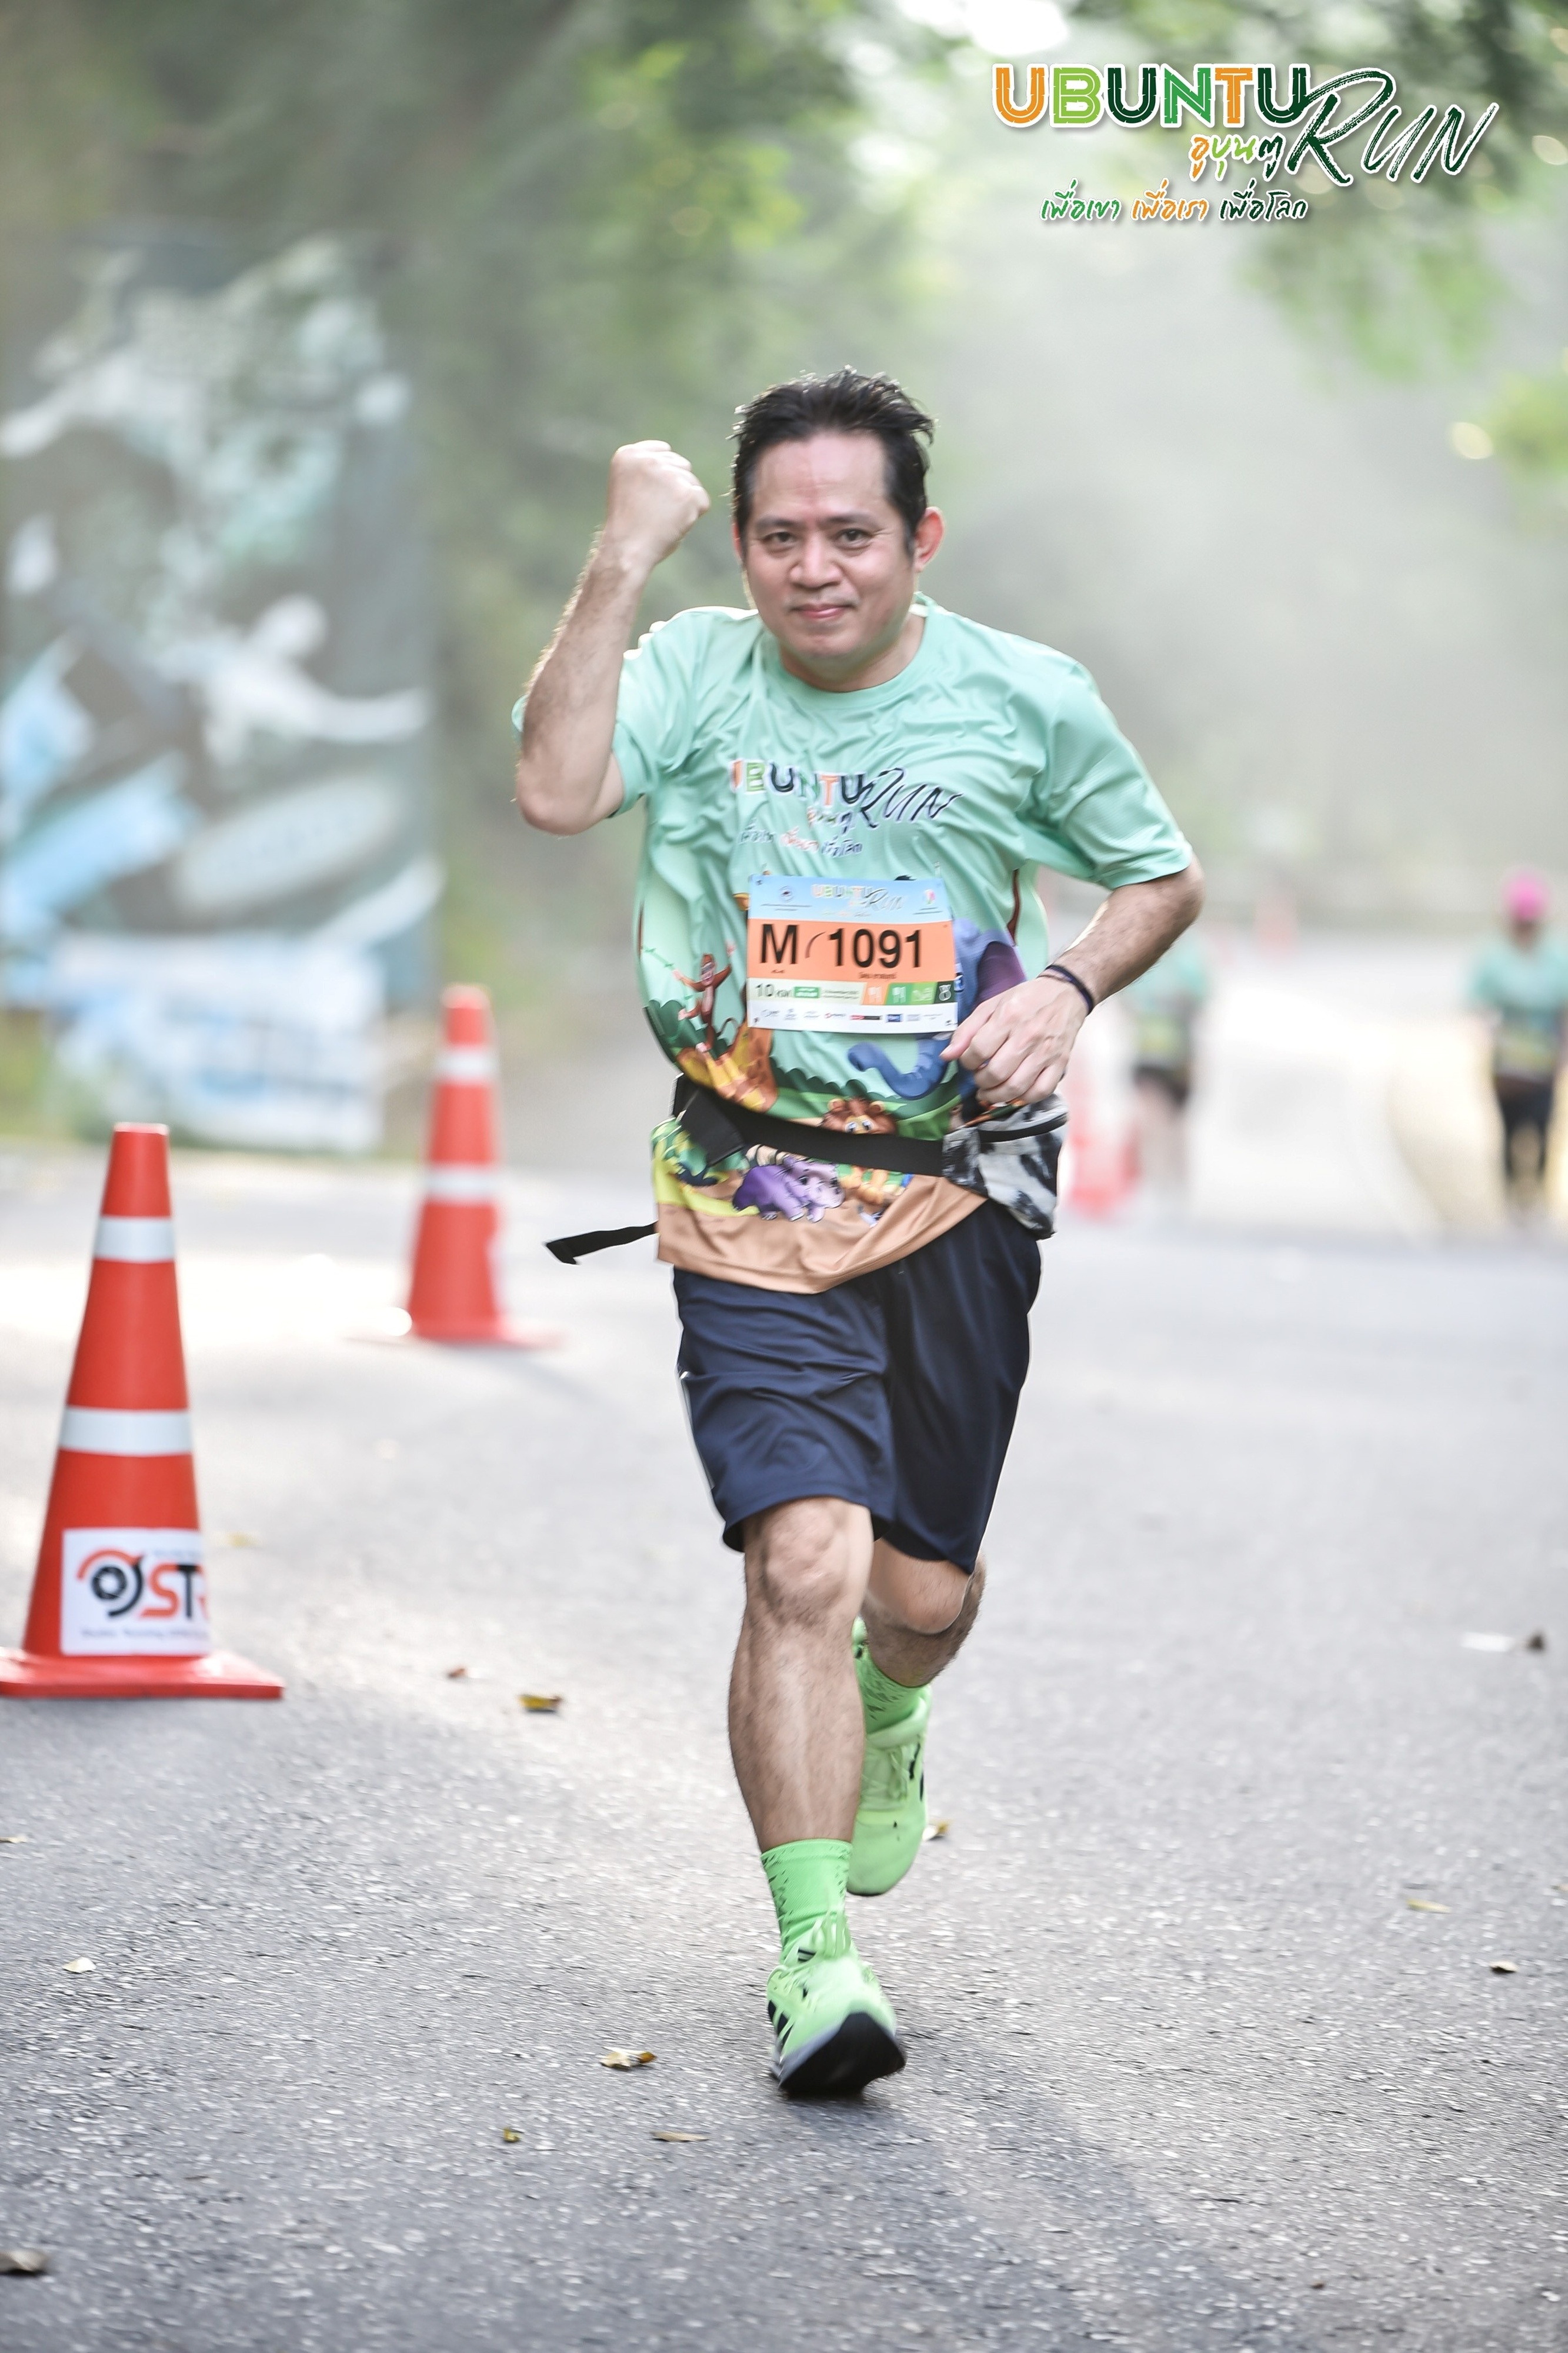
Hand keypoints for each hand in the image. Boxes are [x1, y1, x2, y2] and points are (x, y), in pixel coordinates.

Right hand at [601, 440, 709, 570]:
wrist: (626, 549)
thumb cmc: (628, 525)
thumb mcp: (629, 485)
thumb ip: (649, 470)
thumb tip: (681, 467)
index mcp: (629, 454)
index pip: (663, 451)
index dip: (663, 476)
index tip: (651, 494)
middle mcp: (649, 459)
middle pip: (681, 465)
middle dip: (675, 487)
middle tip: (656, 511)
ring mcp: (669, 475)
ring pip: (692, 482)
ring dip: (684, 501)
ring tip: (662, 519)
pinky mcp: (687, 493)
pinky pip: (703, 501)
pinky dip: (694, 515)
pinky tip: (674, 524)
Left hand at [941, 974, 1086, 1106]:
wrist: (1066, 994)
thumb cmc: (1026, 999)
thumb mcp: (992, 1005)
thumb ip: (967, 1030)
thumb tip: (947, 1056)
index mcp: (1008, 1017)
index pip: (979, 1050)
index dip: (967, 1062)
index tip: (969, 1062)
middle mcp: (1028, 1036)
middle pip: (996, 1073)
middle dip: (980, 1082)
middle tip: (979, 1079)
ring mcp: (1046, 1052)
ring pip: (1016, 1087)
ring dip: (996, 1096)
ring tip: (989, 1092)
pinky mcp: (1060, 1063)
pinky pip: (1041, 1091)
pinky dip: (1024, 1098)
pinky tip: (1014, 1093)